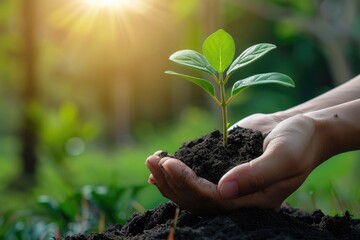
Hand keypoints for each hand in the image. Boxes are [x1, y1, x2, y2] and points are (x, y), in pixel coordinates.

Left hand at [146, 114, 325, 213]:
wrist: (300, 128)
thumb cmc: (298, 141)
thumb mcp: (284, 155)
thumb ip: (257, 174)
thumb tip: (223, 189)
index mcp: (253, 200)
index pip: (213, 200)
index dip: (188, 184)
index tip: (170, 164)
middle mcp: (237, 197)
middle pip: (197, 199)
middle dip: (172, 182)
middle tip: (153, 162)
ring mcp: (227, 183)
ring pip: (192, 191)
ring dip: (169, 178)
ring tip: (151, 160)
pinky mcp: (221, 167)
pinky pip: (196, 175)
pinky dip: (176, 172)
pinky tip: (160, 164)